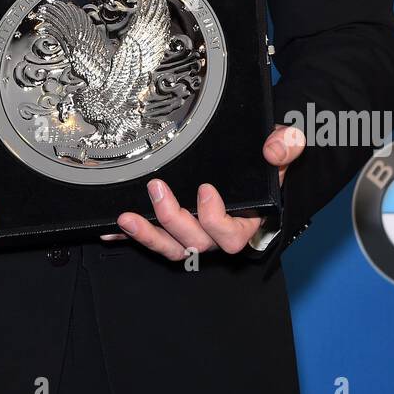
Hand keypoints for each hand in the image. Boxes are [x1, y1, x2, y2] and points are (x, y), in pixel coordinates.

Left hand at [99, 123, 306, 259]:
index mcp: (244, 222)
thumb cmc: (261, 164)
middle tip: (157, 189)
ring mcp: (192, 234)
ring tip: (126, 218)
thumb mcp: (278, 151)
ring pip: (170, 247)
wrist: (248, 164)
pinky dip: (129, 236)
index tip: (205, 190)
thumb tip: (279, 146)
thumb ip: (284, 147)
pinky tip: (109, 228)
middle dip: (172, 218)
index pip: (230, 236)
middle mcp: (215, 234)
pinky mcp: (171, 229)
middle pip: (194, 243)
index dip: (215, 218)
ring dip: (146, 235)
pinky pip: (151, 238)